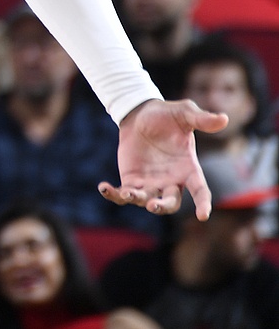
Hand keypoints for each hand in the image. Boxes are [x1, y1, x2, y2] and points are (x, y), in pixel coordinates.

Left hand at [99, 98, 228, 218]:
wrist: (141, 115)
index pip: (200, 191)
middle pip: (170, 202)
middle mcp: (171, 181)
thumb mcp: (184, 113)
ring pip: (146, 200)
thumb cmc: (166, 116)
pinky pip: (123, 194)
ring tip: (127, 193)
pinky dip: (113, 194)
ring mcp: (151, 183)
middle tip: (154, 205)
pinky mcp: (131, 180)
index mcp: (189, 169)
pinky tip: (103, 188)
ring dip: (137, 199)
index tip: (203, 215)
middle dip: (163, 206)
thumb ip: (201, 119)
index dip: (203, 203)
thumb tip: (224, 119)